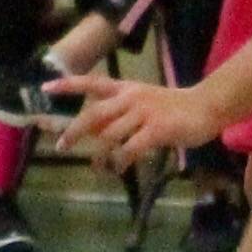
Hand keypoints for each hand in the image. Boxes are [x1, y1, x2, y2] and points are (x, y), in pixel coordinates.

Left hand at [54, 72, 222, 174]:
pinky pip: (131, 148)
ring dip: (100, 154)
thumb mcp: (142, 101)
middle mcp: (130, 98)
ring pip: (110, 134)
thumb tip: (96, 132)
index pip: (91, 82)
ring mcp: (143, 113)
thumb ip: (120, 112)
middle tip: (61, 145)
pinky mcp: (157, 129)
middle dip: (75, 131)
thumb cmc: (172, 107)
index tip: (45, 88)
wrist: (206, 106)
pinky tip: (119, 169)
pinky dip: (121, 161)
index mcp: (125, 88)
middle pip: (94, 113)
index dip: (68, 85)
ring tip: (97, 167)